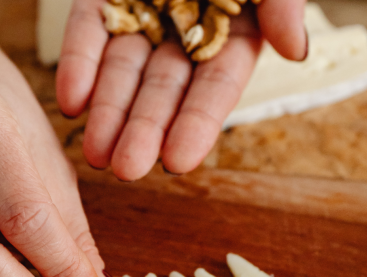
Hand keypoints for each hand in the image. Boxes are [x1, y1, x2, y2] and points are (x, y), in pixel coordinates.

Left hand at [56, 0, 306, 180]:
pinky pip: (92, 31)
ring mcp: (145, 13)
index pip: (216, 86)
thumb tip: (296, 51)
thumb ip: (281, 1)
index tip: (179, 162)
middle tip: (124, 169)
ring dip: (108, 111)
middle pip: (164, 89)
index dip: (198, 123)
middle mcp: (189, 30)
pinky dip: (81, 65)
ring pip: (125, 70)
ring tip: (92, 152)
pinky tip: (69, 103)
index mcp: (236, 31)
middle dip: (143, 128)